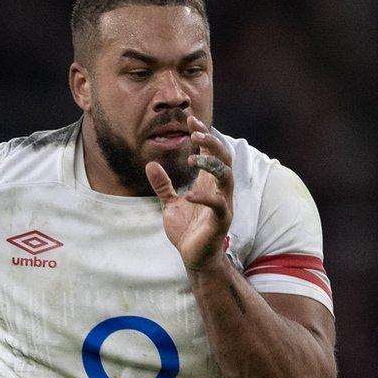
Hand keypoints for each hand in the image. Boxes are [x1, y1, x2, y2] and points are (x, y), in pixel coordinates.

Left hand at [145, 115, 233, 269]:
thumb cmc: (186, 230)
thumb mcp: (170, 203)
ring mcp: (223, 204)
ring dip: (212, 163)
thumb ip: (163, 184)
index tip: (190, 120)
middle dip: (212, 142)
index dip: (203, 134)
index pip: (211, 152)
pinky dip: (204, 197)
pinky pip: (217, 204)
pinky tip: (188, 194)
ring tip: (194, 157)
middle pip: (224, 157)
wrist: (194, 257)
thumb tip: (150, 164)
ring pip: (227, 176)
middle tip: (195, 131)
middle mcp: (219, 189)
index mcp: (208, 183)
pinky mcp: (221, 220)